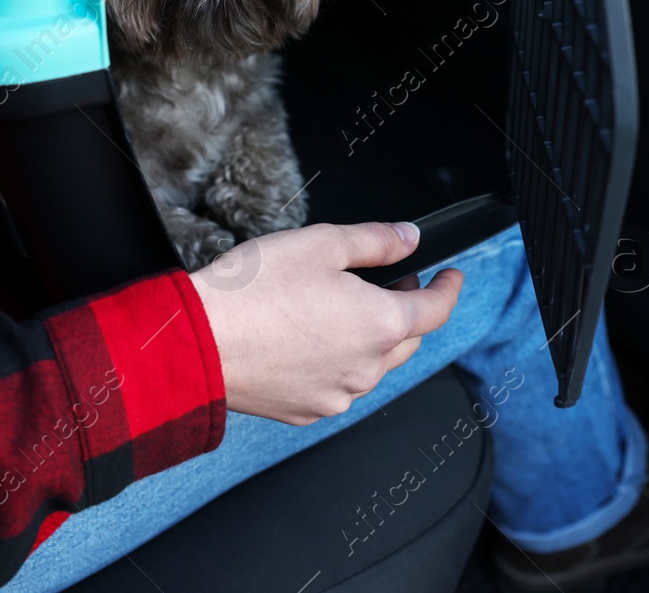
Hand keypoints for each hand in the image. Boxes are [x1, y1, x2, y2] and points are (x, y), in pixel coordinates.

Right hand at [188, 221, 462, 424]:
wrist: (197, 344)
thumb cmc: (252, 292)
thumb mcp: (322, 244)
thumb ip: (376, 241)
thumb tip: (409, 238)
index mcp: (380, 325)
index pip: (435, 310)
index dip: (449, 288)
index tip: (451, 276)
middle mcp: (366, 369)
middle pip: (407, 340)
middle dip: (407, 310)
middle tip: (392, 282)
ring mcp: (336, 395)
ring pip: (372, 366)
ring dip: (371, 338)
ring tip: (342, 308)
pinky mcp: (305, 411)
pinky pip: (337, 385)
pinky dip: (337, 362)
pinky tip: (310, 339)